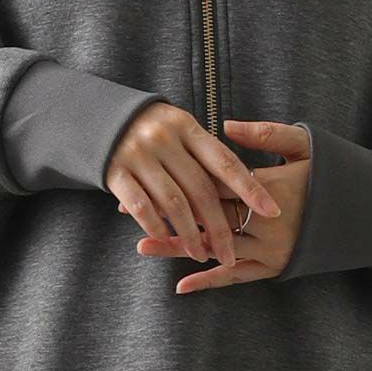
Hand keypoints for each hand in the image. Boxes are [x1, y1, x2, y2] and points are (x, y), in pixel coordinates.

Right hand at [105, 103, 284, 276]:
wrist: (99, 117)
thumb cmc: (154, 129)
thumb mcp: (181, 128)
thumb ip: (206, 153)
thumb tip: (243, 186)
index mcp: (188, 128)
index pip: (226, 161)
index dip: (250, 188)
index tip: (272, 211)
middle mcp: (165, 139)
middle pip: (201, 189)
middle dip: (218, 226)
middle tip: (230, 253)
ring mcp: (138, 154)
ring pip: (173, 203)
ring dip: (190, 234)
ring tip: (201, 253)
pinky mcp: (115, 171)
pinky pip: (140, 205)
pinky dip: (155, 226)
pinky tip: (166, 240)